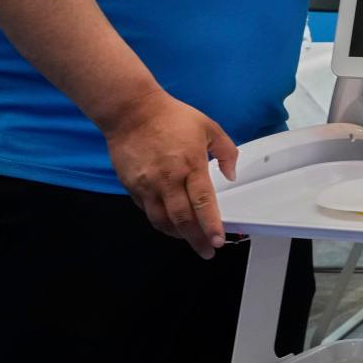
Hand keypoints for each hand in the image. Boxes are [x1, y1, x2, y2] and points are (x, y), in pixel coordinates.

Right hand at [104, 92, 239, 256]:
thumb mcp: (209, 127)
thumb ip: (226, 151)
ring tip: (189, 241)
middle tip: (206, 251)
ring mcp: (147, 184)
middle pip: (182, 219)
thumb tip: (231, 175)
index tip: (218, 240)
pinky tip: (170, 224)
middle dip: (196, 239)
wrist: (131, 111)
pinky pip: (147, 210)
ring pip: (162, 220)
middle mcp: (167, 179)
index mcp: (190, 165)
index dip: (211, 225)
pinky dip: (160, 221)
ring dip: (177, 235)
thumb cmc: (171, 117)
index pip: (202, 203)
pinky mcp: (132, 186)